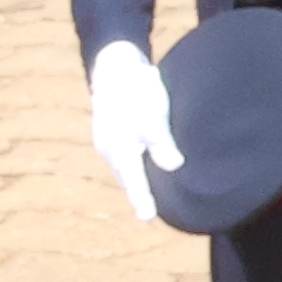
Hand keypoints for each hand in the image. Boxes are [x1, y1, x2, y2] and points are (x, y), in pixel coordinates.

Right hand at [83, 40, 178, 223]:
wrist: (115, 65)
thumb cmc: (136, 88)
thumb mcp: (152, 112)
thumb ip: (161, 141)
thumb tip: (174, 165)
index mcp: (119, 146)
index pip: (133, 179)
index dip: (141, 198)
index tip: (147, 217)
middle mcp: (109, 148)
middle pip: (127, 177)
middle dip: (137, 193)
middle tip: (148, 214)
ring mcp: (108, 140)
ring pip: (125, 167)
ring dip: (136, 181)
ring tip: (147, 199)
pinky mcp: (113, 132)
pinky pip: (124, 156)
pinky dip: (134, 166)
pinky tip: (144, 170)